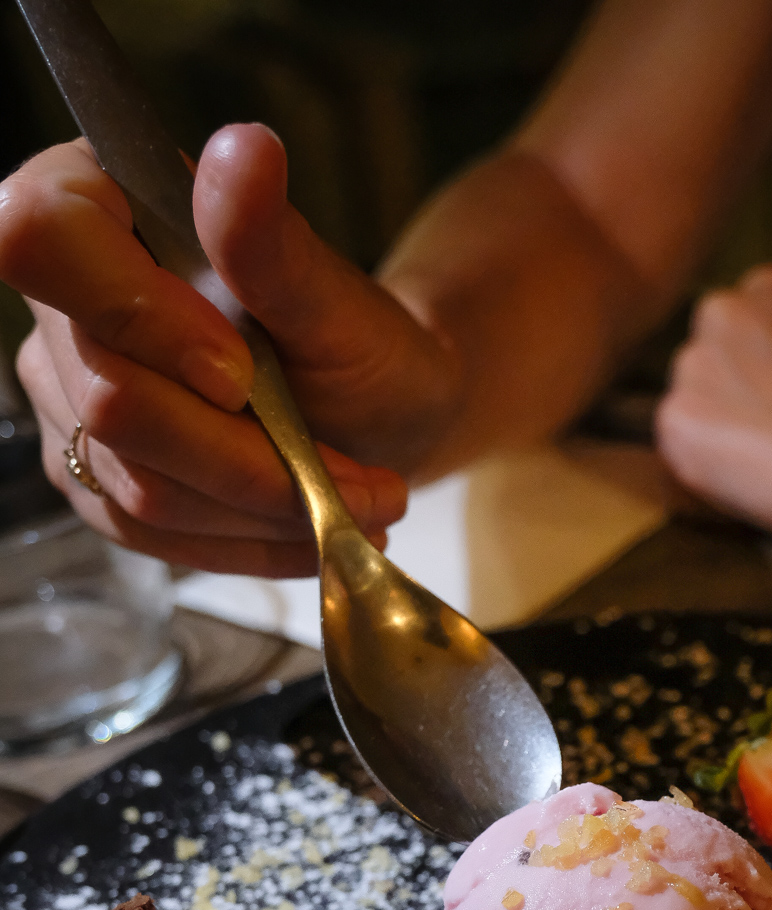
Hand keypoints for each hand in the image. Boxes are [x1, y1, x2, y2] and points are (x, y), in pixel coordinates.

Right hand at [0, 127, 458, 575]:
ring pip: (137, 484)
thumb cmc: (355, 343)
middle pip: (112, 399)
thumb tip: (244, 151)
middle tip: (357, 475)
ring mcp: (65, 398)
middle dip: (246, 454)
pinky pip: (149, 535)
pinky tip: (306, 530)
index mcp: (95, 203)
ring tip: (354, 504)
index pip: (44, 238)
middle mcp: (59, 303)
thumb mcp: (334, 296)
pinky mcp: (92, 478)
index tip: (241, 373)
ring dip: (260, 510)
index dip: (141, 319)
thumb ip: (273, 240)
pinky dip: (244, 544)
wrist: (374, 417)